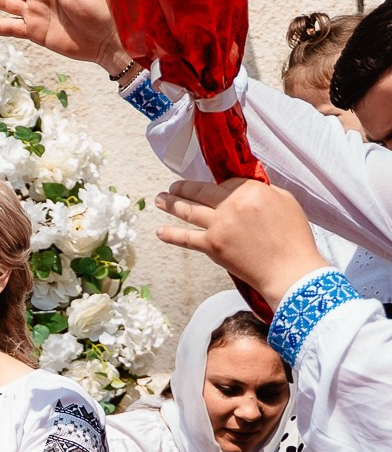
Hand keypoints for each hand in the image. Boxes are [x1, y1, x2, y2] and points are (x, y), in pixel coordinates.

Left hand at [155, 178, 329, 305]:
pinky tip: (160, 231)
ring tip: (160, 199)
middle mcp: (230, 205)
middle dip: (183, 188)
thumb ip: (262, 191)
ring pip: (188, 210)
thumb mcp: (285, 201)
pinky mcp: (211, 245)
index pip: (227, 182)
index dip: (221, 186)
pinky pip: (185, 238)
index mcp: (250, 190)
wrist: (289, 270)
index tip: (215, 188)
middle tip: (173, 187)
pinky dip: (170, 234)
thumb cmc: (293, 237)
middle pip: (200, 191)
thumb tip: (246, 189)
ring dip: (170, 203)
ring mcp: (218, 225)